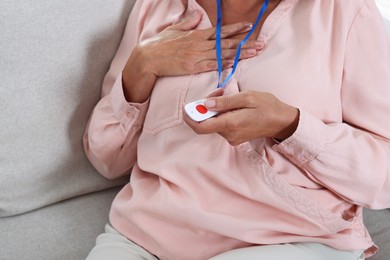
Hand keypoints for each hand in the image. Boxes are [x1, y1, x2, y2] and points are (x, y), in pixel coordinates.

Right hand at [122, 11, 264, 102]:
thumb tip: (197, 14)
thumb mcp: (174, 29)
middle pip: (226, 43)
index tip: (248, 26)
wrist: (148, 59)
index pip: (220, 31)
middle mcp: (199, 44)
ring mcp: (197, 56)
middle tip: (260, 44)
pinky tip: (236, 64)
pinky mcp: (192, 67)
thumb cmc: (159, 45)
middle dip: (245, 44)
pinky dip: (224, 65)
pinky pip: (212, 66)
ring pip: (222, 54)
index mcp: (196, 35)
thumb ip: (188, 22)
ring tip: (254, 53)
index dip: (236, 29)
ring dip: (240, 54)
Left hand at [183, 89, 299, 145]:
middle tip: (218, 92)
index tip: (186, 108)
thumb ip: (225, 101)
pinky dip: (222, 114)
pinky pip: (222, 125)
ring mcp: (232, 138)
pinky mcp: (235, 137)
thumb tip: (206, 104)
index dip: (190, 118)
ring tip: (228, 95)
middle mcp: (229, 134)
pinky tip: (232, 104)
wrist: (282, 121)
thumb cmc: (267, 107)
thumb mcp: (247, 97)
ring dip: (215, 109)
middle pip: (207, 122)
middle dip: (207, 106)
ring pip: (214, 122)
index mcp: (230, 124)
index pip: (201, 127)